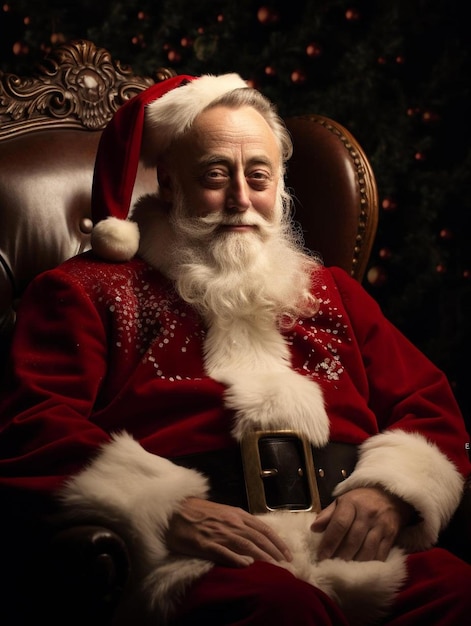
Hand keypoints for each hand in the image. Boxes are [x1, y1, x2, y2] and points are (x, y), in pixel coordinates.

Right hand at [165, 497, 292, 566]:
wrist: (174, 510)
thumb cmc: (198, 511)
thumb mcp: (223, 512)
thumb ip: (239, 522)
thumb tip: (255, 534)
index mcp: (236, 514)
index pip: (263, 528)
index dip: (277, 541)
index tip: (287, 553)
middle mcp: (231, 522)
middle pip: (258, 538)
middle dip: (275, 551)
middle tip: (287, 564)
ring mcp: (218, 533)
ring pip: (246, 545)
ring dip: (262, 557)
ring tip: (274, 568)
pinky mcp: (205, 544)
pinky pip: (223, 552)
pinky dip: (236, 559)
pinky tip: (246, 566)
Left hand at [311, 486, 413, 561]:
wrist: (390, 496)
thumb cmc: (360, 501)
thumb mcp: (342, 501)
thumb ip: (327, 515)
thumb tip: (314, 529)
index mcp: (352, 503)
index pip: (340, 524)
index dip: (329, 542)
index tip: (321, 556)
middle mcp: (368, 513)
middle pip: (353, 540)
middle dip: (340, 557)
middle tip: (330, 568)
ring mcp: (381, 525)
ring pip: (367, 550)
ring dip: (354, 563)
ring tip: (344, 572)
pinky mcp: (391, 535)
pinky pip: (380, 555)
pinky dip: (370, 565)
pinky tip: (361, 571)